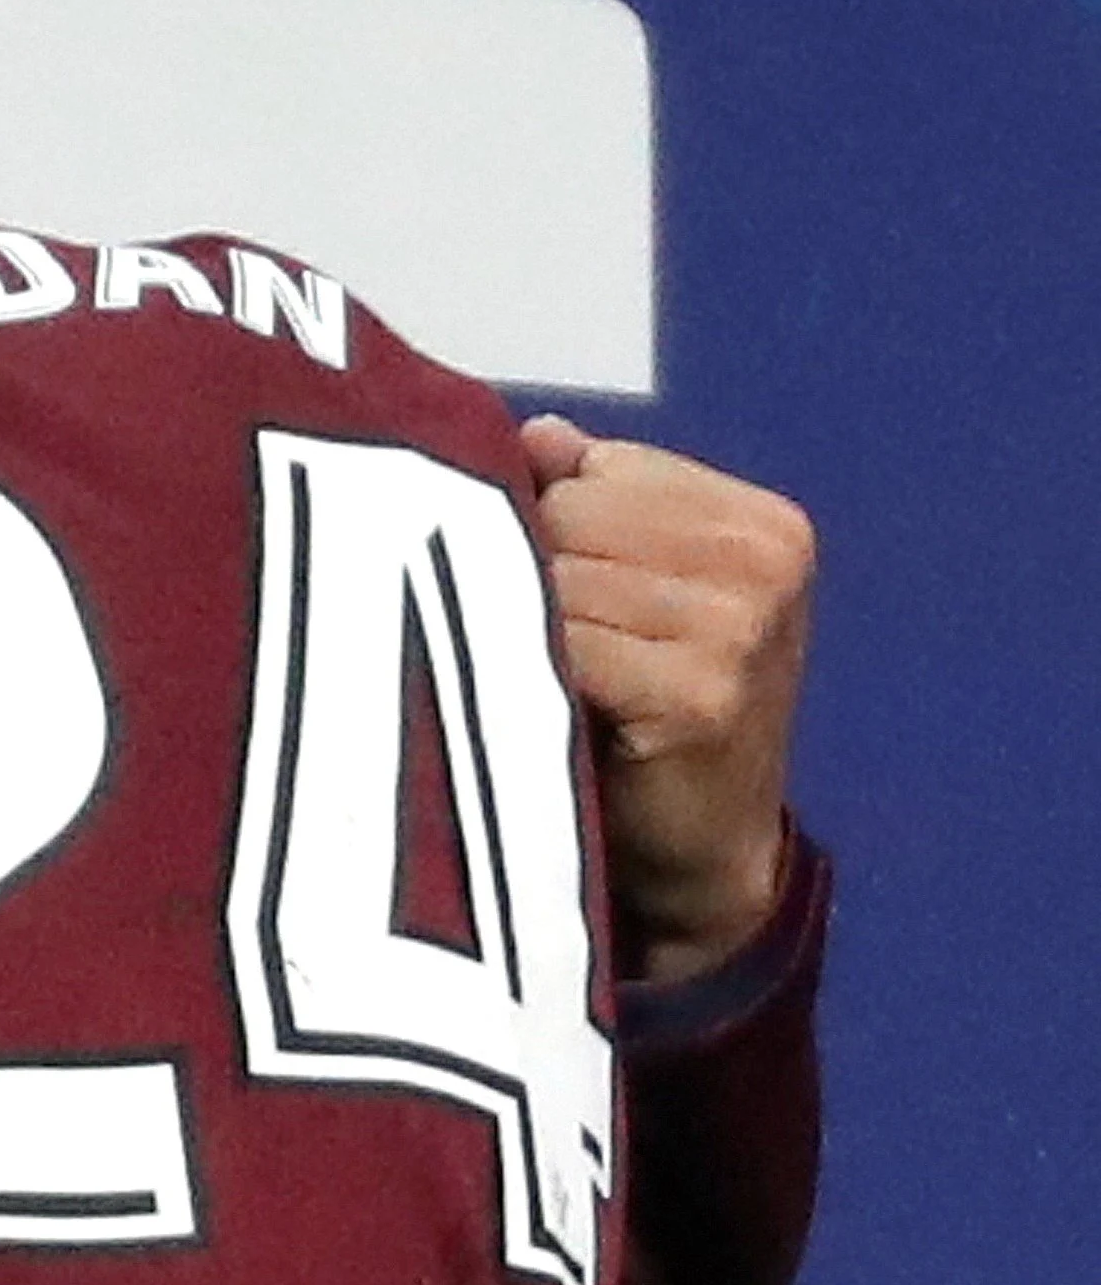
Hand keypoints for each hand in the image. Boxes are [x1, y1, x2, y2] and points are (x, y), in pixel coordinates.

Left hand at [527, 416, 810, 982]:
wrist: (697, 853)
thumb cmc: (646, 713)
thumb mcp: (638, 591)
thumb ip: (593, 502)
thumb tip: (534, 431)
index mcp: (761, 521)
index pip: (594, 466)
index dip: (542, 525)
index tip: (555, 594)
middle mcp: (766, 561)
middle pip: (566, 512)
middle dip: (524, 570)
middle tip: (537, 646)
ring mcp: (741, 626)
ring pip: (551, 574)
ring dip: (517, 625)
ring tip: (541, 678)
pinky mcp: (700, 693)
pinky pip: (557, 642)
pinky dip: (528, 671)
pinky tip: (544, 707)